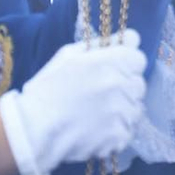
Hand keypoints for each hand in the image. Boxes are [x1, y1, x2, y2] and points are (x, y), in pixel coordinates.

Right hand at [0, 33, 146, 174]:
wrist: (34, 128)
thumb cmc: (47, 88)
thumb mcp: (69, 55)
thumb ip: (102, 44)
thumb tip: (131, 38)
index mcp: (111, 61)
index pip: (139, 58)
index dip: (126, 65)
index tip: (113, 71)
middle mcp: (121, 85)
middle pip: (139, 84)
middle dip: (125, 88)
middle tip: (101, 95)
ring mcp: (122, 112)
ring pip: (136, 109)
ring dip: (123, 111)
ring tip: (97, 115)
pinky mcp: (119, 136)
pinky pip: (128, 131)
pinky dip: (116, 133)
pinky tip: (97, 131)